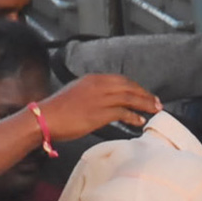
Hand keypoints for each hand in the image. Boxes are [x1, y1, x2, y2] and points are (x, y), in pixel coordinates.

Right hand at [37, 74, 161, 138]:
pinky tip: (139, 121)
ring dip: (144, 104)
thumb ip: (90, 93)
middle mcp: (99, 85)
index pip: (120, 80)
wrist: (45, 118)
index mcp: (92, 79)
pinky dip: (134, 116)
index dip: (135, 87)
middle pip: (129, 87)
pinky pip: (123, 112)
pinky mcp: (100, 113)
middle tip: (156, 102)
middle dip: (144, 94)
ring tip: (154, 110)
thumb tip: (100, 101)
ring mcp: (100, 98)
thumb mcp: (74, 93)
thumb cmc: (56, 110)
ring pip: (130, 98)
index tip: (143, 93)